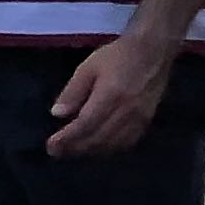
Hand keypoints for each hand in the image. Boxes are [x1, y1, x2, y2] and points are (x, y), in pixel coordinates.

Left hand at [47, 32, 174, 158]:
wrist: (153, 52)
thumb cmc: (116, 56)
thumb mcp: (87, 68)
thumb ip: (72, 92)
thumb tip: (57, 114)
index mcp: (110, 96)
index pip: (85, 125)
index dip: (67, 139)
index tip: (51, 147)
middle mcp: (127, 111)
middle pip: (99, 139)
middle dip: (75, 148)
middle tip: (57, 152)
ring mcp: (140, 118)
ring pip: (113, 144)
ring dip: (91, 151)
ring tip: (73, 151)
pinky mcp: (147, 121)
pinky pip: (128, 142)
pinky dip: (110, 148)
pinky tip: (97, 147)